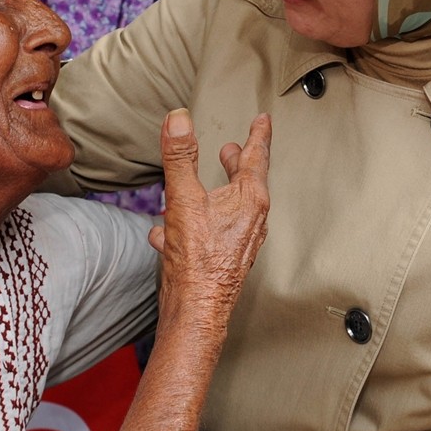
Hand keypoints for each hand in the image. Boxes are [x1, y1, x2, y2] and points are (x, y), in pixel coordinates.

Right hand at [151, 109, 270, 320]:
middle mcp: (251, 220)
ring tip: (204, 184)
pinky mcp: (226, 259)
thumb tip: (178, 119)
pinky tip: (167, 230)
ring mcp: (240, 241)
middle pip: (247, 182)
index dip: (259, 135)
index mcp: (249, 200)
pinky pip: (213, 232)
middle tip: (233, 149)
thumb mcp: (183, 198)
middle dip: (238, 163)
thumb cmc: (196, 259)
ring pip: (230, 208)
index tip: (263, 121)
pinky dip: (195, 222)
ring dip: (217, 191)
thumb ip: (179, 157)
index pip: (257, 157)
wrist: (196, 311)